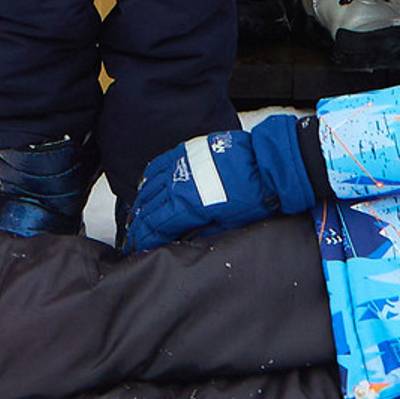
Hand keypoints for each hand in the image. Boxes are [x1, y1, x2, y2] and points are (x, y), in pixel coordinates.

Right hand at [126, 117, 320, 252]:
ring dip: (141, 202)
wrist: (265, 166)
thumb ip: (201, 235)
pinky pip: (159, 165)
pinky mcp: (186, 151)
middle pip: (148, 206)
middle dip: (138, 224)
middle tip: (134, 236)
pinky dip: (149, 179)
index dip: (143, 238)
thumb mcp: (228, 226)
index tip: (137, 247)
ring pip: (149, 185)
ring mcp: (181, 164)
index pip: (155, 224)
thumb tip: (182, 242)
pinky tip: (147, 187)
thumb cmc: (252, 198)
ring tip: (137, 216)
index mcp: (188, 205)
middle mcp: (178, 183)